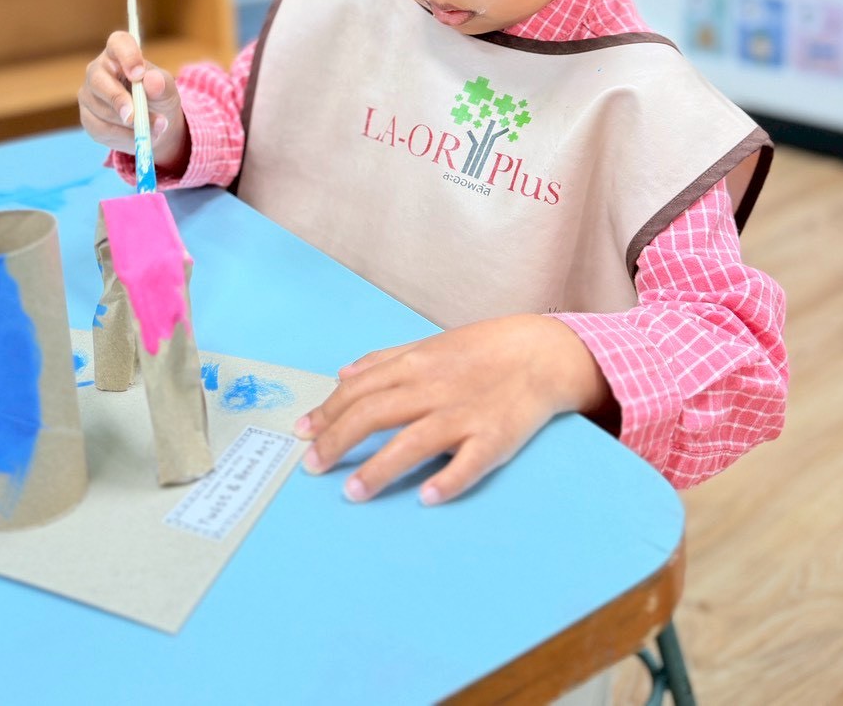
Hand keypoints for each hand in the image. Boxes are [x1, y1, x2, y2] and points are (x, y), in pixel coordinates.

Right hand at [78, 31, 189, 174]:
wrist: (154, 124)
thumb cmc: (159, 97)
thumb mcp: (167, 91)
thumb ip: (162, 85)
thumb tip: (151, 80)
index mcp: (119, 53)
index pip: (117, 43)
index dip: (126, 56)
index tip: (138, 74)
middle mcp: (98, 70)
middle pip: (98, 79)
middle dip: (118, 99)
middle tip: (135, 116)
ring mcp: (89, 94)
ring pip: (101, 109)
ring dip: (128, 124)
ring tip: (154, 129)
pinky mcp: (88, 117)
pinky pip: (100, 129)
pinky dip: (123, 137)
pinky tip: (139, 138)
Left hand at [294, 315, 610, 504]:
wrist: (540, 354)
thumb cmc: (480, 352)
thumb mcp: (428, 346)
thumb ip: (384, 361)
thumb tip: (342, 376)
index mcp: (414, 365)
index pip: (359, 391)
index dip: (327, 413)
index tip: (303, 435)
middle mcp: (433, 389)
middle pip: (375, 414)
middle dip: (338, 441)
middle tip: (312, 467)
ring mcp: (464, 415)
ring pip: (414, 441)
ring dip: (380, 467)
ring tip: (352, 492)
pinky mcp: (495, 439)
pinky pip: (470, 463)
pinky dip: (449, 479)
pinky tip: (427, 497)